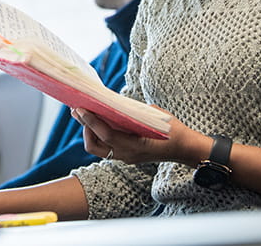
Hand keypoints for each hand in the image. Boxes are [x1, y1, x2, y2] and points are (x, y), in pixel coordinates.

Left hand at [71, 107, 211, 167]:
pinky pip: (105, 147)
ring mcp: (125, 158)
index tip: (80, 108)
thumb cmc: (171, 129)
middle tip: (77, 110)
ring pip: (98, 148)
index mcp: (134, 145)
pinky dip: (98, 134)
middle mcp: (126, 155)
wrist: (183, 148)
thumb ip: (133, 112)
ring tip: (84, 114)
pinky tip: (98, 121)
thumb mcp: (154, 116)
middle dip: (84, 127)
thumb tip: (114, 103)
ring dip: (89, 131)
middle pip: (95, 145)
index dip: (91, 121)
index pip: (106, 134)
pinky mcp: (126, 156)